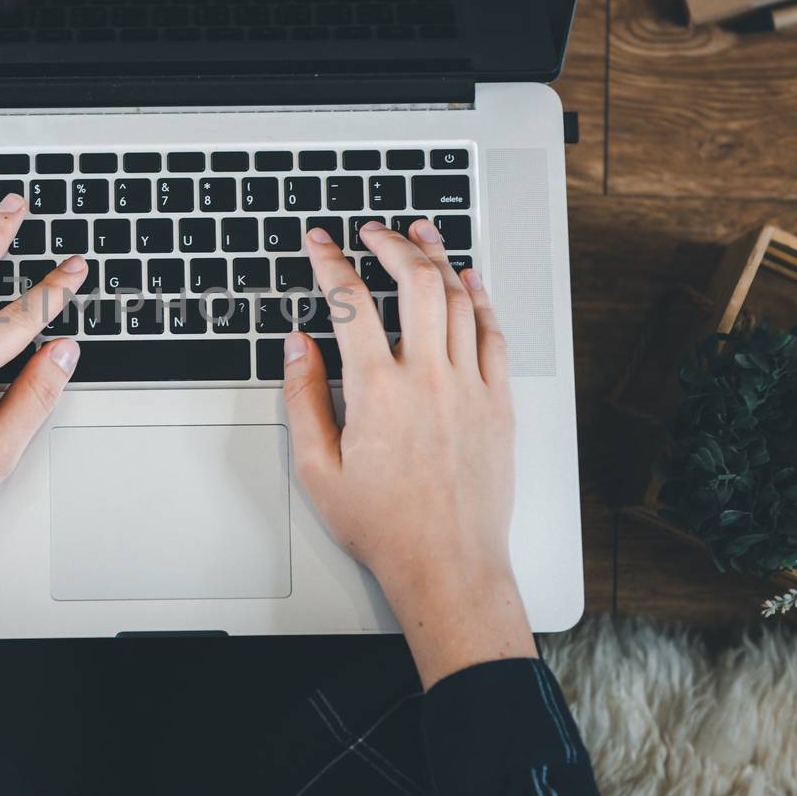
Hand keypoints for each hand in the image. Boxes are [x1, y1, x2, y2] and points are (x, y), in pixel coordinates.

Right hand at [282, 217, 533, 685]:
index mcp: (378, 391)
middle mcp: (428, 379)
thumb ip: (303, 398)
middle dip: (390, 242)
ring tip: (420, 233)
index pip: (351, 303)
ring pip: (458, 298)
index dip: (330, 262)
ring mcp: (469, 387)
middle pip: (414, 281)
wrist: (447, 565)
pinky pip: (492, 334)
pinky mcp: (498, 402)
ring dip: (437, 256)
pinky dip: (480, 298)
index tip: (320, 244)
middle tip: (372, 230)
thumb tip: (298, 345)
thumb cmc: (384, 526)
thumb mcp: (317, 468)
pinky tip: (469, 280)